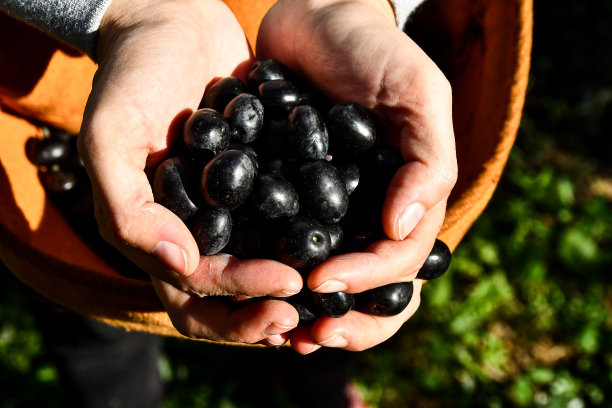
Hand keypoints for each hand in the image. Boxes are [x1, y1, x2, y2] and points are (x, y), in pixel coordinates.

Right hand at [78, 0, 301, 344]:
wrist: (172, 23)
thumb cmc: (131, 77)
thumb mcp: (109, 138)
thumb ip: (128, 208)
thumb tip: (179, 264)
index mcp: (156, 233)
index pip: (195, 289)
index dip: (237, 300)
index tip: (285, 288)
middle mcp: (197, 230)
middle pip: (231, 295)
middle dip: (267, 306)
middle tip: (311, 299)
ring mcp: (231, 208)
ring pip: (261, 264)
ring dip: (294, 283)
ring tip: (335, 284)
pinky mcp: (262, 178)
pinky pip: (284, 217)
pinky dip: (309, 234)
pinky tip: (346, 236)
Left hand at [257, 0, 456, 352]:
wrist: (313, 15)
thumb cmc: (370, 49)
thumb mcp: (417, 92)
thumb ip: (427, 160)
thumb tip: (402, 230)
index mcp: (406, 195)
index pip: (397, 257)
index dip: (368, 279)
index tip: (326, 283)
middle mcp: (367, 208)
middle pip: (366, 283)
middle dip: (342, 316)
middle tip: (306, 335)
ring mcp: (326, 204)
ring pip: (321, 271)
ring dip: (302, 306)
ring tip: (275, 328)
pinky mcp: (284, 190)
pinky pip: (278, 238)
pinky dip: (266, 265)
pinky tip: (244, 281)